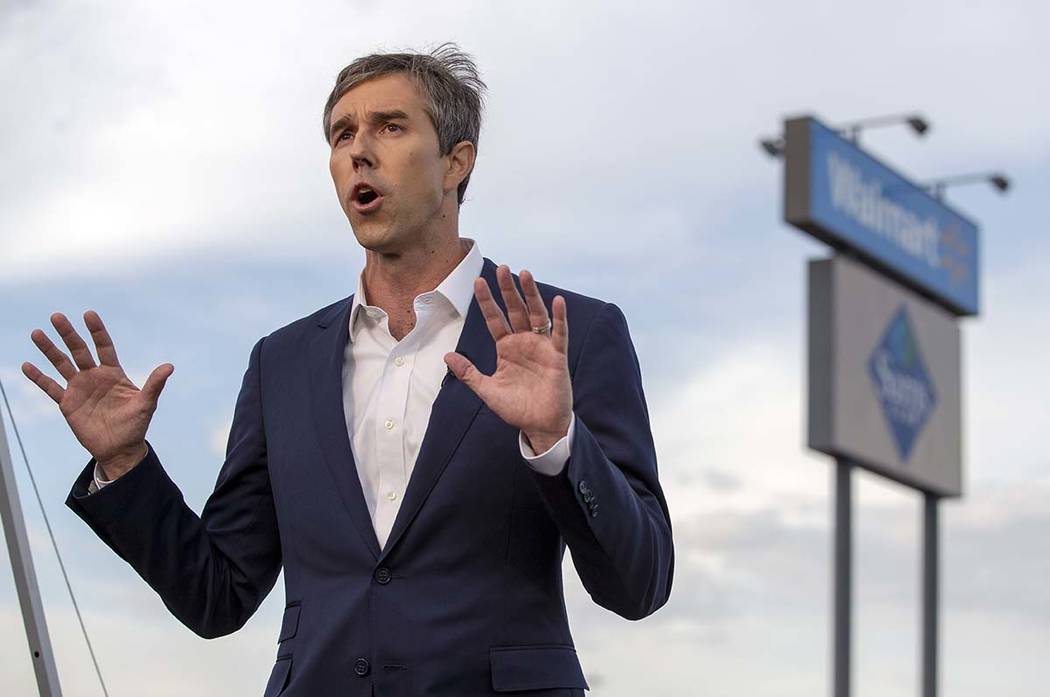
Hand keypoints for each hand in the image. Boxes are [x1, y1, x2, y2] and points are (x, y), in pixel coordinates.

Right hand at [21, 311, 173, 477]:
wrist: (120, 448)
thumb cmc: (136, 425)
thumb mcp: (146, 404)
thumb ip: (154, 384)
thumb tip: (170, 366)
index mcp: (113, 373)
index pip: (104, 346)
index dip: (97, 331)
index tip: (88, 314)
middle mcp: (94, 377)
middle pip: (79, 350)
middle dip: (68, 334)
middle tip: (57, 316)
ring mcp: (79, 388)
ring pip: (61, 364)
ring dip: (49, 350)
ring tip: (37, 333)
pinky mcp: (68, 403)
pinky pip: (50, 387)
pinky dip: (38, 377)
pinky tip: (27, 365)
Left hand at [444, 265, 570, 452]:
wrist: (539, 426)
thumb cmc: (516, 408)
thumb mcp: (487, 390)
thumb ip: (468, 373)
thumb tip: (446, 356)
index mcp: (506, 348)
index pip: (494, 319)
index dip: (487, 301)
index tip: (477, 282)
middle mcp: (523, 342)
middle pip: (515, 310)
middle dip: (508, 290)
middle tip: (502, 268)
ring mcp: (541, 347)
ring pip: (537, 314)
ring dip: (531, 295)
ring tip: (525, 274)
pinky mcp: (557, 356)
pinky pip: (559, 333)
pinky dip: (560, 318)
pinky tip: (558, 301)